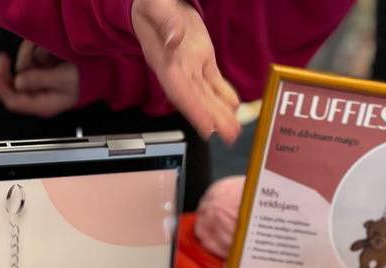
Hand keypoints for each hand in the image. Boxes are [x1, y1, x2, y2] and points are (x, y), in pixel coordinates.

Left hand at [0, 41, 79, 117]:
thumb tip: (18, 82)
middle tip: (4, 57)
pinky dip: (35, 52)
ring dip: (28, 56)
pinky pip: (30, 61)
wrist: (100, 73)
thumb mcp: (63, 79)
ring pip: (20, 69)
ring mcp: (39, 83)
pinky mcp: (42, 72)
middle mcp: (37, 96)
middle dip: (10, 69)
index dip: (1, 88)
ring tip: (45, 51)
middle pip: (12, 85)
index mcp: (41, 105)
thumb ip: (39, 80)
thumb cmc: (86, 79)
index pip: (13, 101)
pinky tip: (47, 50)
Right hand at [131, 0, 239, 142]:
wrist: (152, 1)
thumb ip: (164, 21)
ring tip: (235, 131)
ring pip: (206, 94)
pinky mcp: (201, 57)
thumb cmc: (150, 2)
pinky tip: (234, 107)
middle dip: (212, 118)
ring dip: (220, 113)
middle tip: (230, 136)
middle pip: (196, 99)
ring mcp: (190, 65)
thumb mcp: (154, 5)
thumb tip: (175, 39)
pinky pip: (212, 81)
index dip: (193, 110)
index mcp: (166, 61)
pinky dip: (223, 94)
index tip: (207, 127)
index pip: (180, 90)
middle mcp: (177, 70)